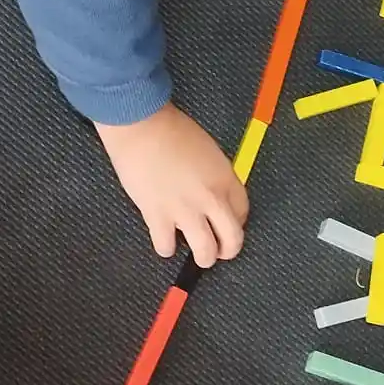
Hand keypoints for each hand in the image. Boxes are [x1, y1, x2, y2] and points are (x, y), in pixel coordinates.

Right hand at [96, 103, 248, 265]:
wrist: (141, 126)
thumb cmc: (170, 130)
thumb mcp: (207, 150)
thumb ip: (214, 176)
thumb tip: (211, 195)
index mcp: (225, 178)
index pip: (242, 212)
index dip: (236, 223)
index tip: (228, 225)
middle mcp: (210, 198)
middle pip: (232, 239)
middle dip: (228, 250)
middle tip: (220, 252)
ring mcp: (185, 210)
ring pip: (205, 252)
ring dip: (203, 258)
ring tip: (197, 257)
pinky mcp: (158, 216)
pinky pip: (167, 247)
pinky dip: (166, 248)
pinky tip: (165, 242)